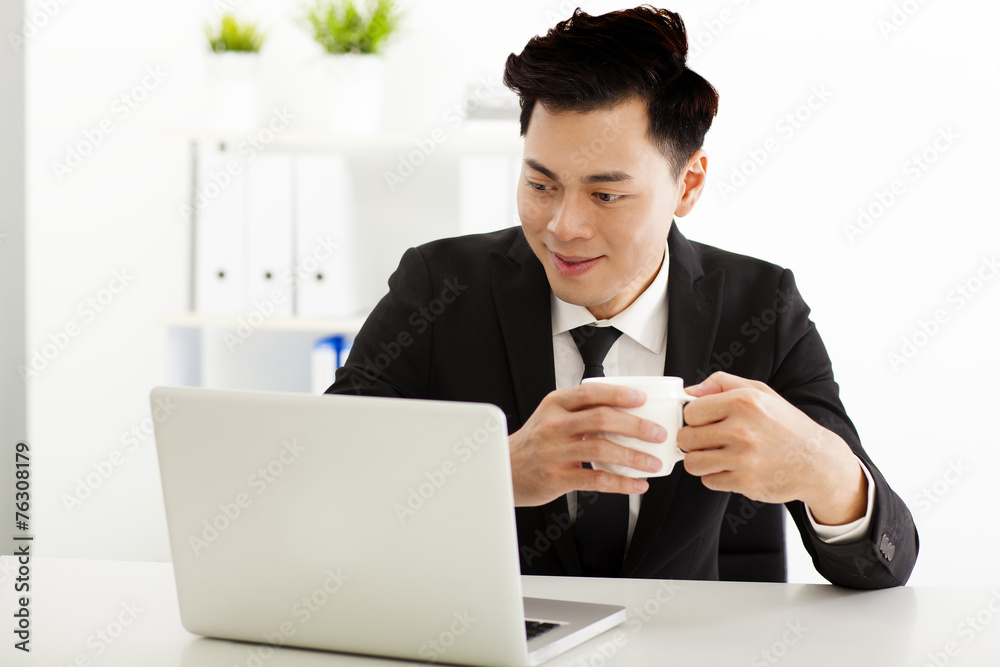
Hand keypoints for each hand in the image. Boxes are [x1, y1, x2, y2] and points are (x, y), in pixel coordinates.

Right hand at [509, 383, 666, 506]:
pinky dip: (621, 482)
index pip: (591, 392)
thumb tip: (624, 412)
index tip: (641, 398)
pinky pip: (596, 479)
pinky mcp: (558, 477)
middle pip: (601, 418)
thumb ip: (580, 412)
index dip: (619, 394)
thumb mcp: (550, 417)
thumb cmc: (534, 444)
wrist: (505, 470)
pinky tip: (635, 483)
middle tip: (656, 433)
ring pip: (601, 448)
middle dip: (636, 425)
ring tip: (652, 461)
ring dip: (633, 456)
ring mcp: (555, 452)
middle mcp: (554, 425)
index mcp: (555, 405)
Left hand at [679, 372, 866, 525]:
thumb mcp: (760, 392)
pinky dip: (716, 477)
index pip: (691, 411)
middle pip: (686, 438)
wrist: (818, 463)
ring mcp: (743, 458)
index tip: (704, 422)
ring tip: (716, 456)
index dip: (694, 418)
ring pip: (692, 462)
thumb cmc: (787, 426)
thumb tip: (690, 391)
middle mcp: (742, 429)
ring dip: (700, 461)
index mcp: (743, 402)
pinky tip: (732, 468)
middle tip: (708, 441)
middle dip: (693, 440)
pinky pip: (708, 481)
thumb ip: (722, 383)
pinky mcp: (745, 482)